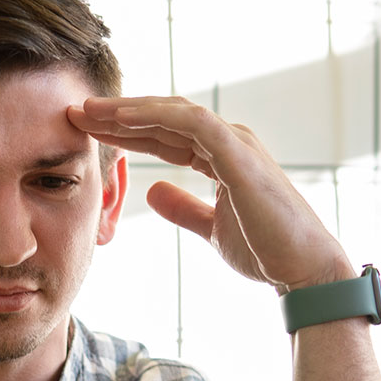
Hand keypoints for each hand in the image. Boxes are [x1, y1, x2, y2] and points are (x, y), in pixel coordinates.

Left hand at [68, 97, 352, 292]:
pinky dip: (156, 117)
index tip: (87, 133)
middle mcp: (229, 142)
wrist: (303, 270)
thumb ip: (184, 208)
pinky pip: (192, 124)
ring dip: (130, 111)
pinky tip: (123, 119)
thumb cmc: (266, 250)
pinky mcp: (239, 154)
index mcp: (222, 157)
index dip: (126, 133)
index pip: (165, 136)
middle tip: (77, 112)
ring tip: (91, 112)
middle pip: (164, 119)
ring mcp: (236, 144)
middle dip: (119, 115)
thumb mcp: (212, 228)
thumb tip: (153, 192)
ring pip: (174, 113)